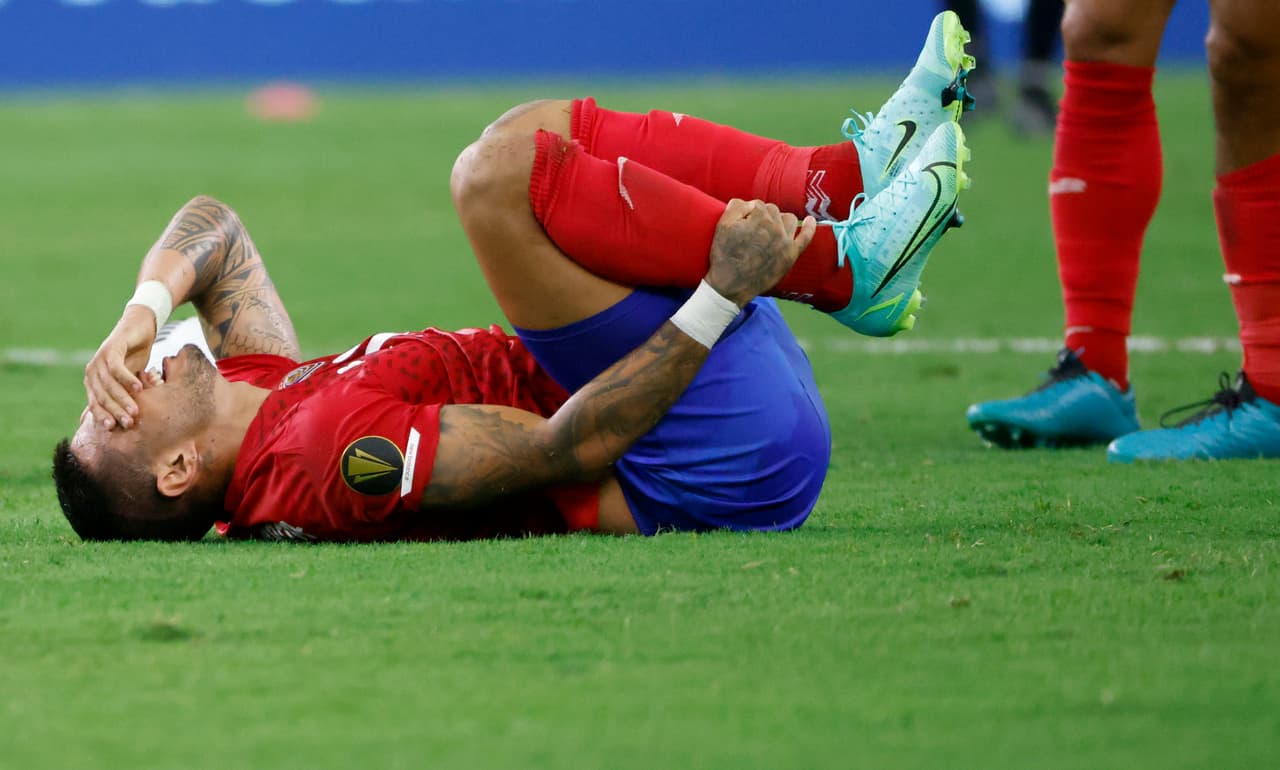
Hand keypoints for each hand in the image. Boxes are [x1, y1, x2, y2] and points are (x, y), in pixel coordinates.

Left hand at [84, 305, 156, 429]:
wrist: (140, 327)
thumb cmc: (134, 355)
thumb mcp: (127, 380)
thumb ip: (120, 396)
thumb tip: (114, 422)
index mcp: (93, 381)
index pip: (96, 403)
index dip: (103, 416)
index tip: (115, 429)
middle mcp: (93, 371)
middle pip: (102, 396)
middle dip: (116, 411)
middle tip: (130, 423)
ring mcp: (100, 359)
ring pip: (109, 385)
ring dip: (123, 399)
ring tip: (136, 410)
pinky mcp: (111, 348)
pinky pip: (116, 368)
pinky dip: (126, 379)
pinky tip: (138, 387)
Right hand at [704, 199, 815, 306]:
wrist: (731, 285)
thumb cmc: (725, 256)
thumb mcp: (722, 225)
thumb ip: (736, 206)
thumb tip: (749, 203)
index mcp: (759, 217)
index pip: (757, 205)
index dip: (747, 214)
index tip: (740, 226)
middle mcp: (776, 227)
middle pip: (772, 211)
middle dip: (762, 217)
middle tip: (750, 232)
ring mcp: (786, 241)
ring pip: (789, 219)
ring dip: (780, 220)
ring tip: (769, 230)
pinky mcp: (791, 255)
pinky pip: (806, 238)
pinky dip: (810, 228)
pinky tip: (811, 221)